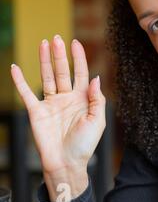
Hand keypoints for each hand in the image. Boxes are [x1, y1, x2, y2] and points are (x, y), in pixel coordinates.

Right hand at [10, 35, 105, 177]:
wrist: (66, 163)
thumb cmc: (85, 144)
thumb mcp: (97, 120)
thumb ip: (97, 99)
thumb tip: (95, 78)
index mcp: (82, 99)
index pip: (81, 73)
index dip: (79, 58)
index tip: (75, 42)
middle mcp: (66, 98)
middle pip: (63, 71)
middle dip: (60, 55)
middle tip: (56, 38)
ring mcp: (51, 103)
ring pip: (47, 77)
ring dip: (44, 61)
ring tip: (43, 44)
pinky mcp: (36, 111)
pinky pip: (26, 93)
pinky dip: (20, 81)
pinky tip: (16, 67)